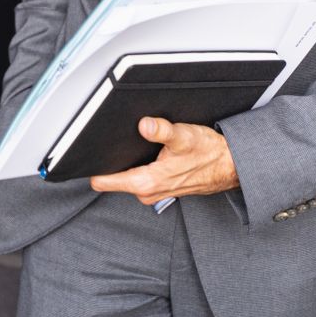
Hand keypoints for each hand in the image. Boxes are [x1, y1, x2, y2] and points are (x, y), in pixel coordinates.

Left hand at [87, 118, 239, 202]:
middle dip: (110, 160)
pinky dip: (137, 164)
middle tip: (113, 140)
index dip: (94, 166)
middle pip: (111, 177)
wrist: (229, 166)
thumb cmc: (208, 153)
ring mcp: (152, 191)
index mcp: (146, 183)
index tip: (86, 154)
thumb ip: (162, 130)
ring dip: (125, 162)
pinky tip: (146, 151)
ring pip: (125, 176)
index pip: (104, 182)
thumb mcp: (184, 137)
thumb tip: (144, 124)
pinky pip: (137, 176)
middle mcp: (147, 192)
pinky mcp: (159, 187)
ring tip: (131, 143)